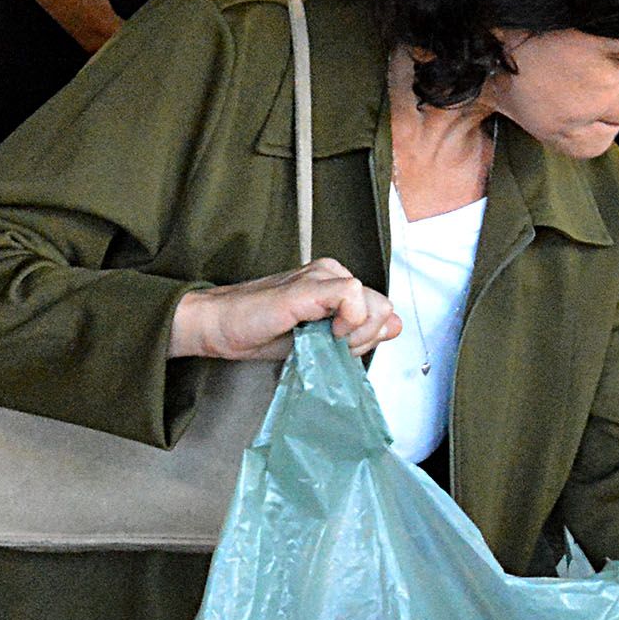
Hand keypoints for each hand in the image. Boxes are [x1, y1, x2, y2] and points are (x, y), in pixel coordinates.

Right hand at [172, 258, 398, 360]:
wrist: (221, 327)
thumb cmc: (262, 332)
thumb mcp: (321, 340)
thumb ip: (360, 331)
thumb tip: (397, 325)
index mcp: (336, 282)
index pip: (380, 310)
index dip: (366, 337)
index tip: (337, 347)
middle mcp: (332, 272)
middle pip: (382, 308)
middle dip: (364, 338)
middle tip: (328, 346)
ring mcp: (321, 275)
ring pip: (374, 304)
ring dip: (355, 333)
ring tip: (320, 340)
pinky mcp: (308, 285)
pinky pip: (352, 294)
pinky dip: (347, 320)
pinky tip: (324, 331)